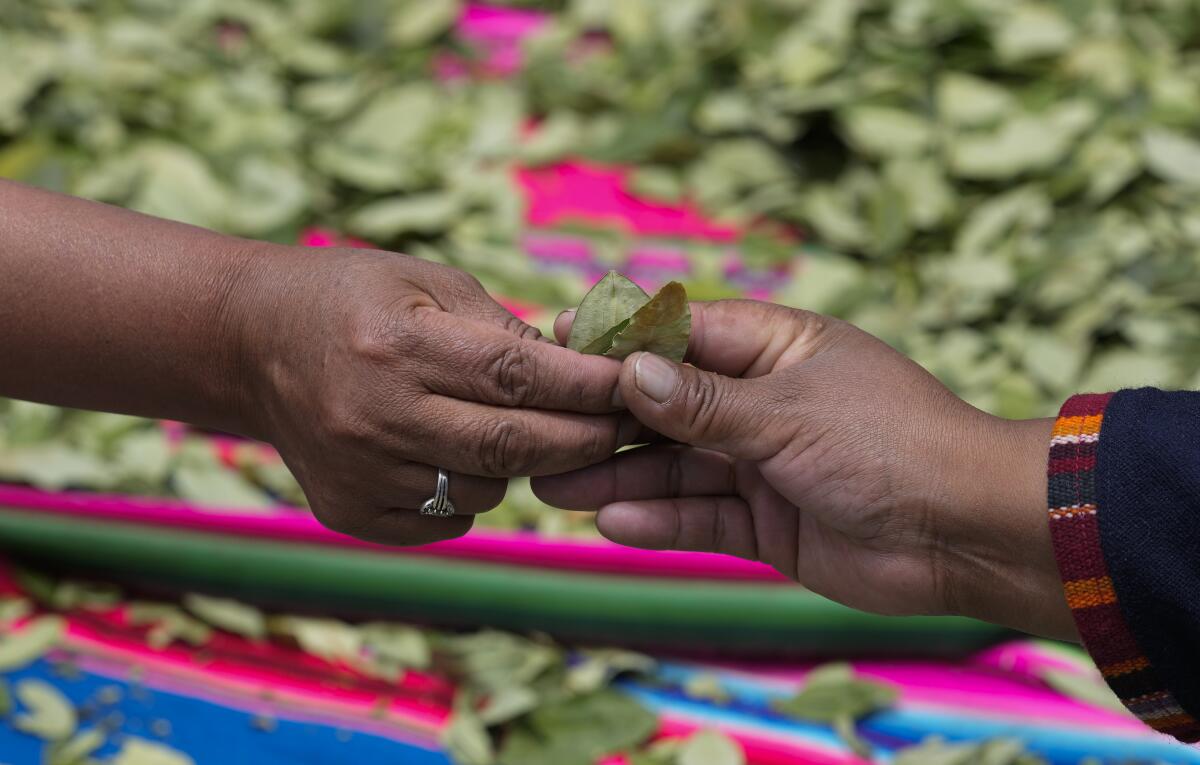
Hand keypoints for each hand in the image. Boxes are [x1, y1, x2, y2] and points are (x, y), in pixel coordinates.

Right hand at [231, 246, 631, 545]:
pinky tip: (458, 456)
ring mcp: (357, 472)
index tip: (634, 385)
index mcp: (398, 343)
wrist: (252, 344)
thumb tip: (584, 372)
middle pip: (510, 447)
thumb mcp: (429, 282)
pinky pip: (445, 520)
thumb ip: (504, 328)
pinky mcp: (347, 512)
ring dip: (522, 466)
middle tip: (625, 428)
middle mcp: (375, 416)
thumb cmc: (354, 298)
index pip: (516, 376)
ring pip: (483, 491)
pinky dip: (472, 494)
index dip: (585, 386)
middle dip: (583, 439)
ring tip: (521, 429)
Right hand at [533, 300, 1071, 638]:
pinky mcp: (767, 523)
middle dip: (605, 419)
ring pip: (674, 467)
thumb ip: (703, 402)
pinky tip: (612, 523)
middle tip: (538, 431)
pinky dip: (660, 520)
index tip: (556, 343)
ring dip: (618, 476)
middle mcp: (761, 401)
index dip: (619, 340)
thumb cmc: (890, 444)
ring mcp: (762, 464)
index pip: (680, 333)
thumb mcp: (787, 413)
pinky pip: (701, 517)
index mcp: (775, 348)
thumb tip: (628, 370)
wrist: (965, 533)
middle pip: (666, 405)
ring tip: (552, 484)